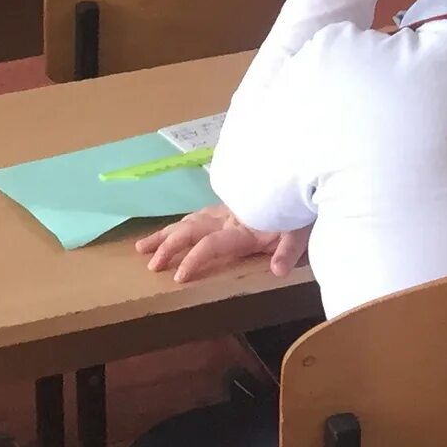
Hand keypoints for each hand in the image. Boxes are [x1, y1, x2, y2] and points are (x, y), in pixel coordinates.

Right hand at [134, 205, 308, 283]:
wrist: (304, 169)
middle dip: (169, 247)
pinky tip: (173, 228)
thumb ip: (289, 249)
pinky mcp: (231, 205)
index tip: (177, 277)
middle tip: (151, 265)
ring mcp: (228, 209)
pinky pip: (199, 214)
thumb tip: (276, 271)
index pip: (211, 244)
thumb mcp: (302, 229)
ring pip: (189, 221)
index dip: (194, 259)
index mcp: (244, 228)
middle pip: (191, 230)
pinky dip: (181, 223)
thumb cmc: (303, 206)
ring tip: (142, 247)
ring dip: (166, 234)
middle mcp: (230, 218)